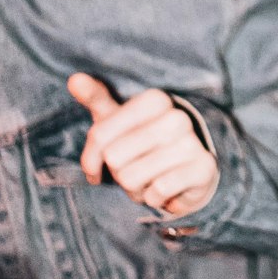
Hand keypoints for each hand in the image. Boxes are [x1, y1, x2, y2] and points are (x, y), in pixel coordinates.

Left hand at [68, 73, 218, 215]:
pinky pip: (157, 192)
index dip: (91, 159)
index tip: (98, 167)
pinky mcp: (203, 168)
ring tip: (149, 180)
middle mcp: (176, 117)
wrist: (189, 174)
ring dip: (136, 189)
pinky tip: (164, 191)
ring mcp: (192, 142)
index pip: (100, 135)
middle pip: (114, 158)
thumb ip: (97, 99)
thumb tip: (74, 79)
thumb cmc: (145, 145)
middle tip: (134, 171)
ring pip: (132, 178)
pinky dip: (154, 199)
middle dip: (118, 174)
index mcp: (155, 99)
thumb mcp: (119, 121)